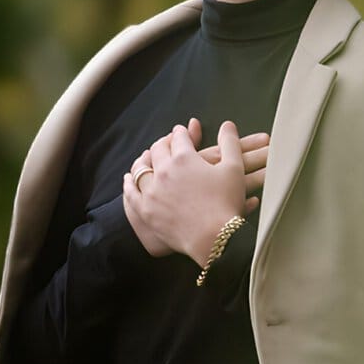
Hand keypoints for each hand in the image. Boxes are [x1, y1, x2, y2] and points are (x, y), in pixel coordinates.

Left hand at [127, 119, 268, 209]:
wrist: (214, 238)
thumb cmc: (227, 203)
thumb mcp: (235, 168)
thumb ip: (230, 142)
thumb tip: (227, 124)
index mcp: (184, 158)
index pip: (179, 138)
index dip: (182, 133)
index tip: (182, 132)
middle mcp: (164, 171)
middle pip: (158, 150)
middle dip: (163, 143)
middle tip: (167, 143)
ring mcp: (152, 191)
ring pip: (140, 169)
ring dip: (143, 160)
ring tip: (146, 158)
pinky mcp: (146, 210)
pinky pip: (131, 193)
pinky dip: (129, 184)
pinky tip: (129, 180)